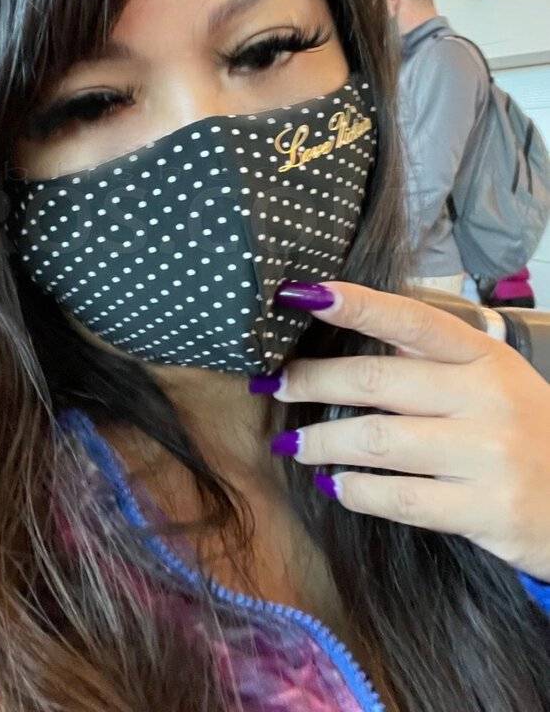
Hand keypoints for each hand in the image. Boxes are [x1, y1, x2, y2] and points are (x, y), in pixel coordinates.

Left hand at [261, 280, 549, 581]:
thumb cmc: (525, 428)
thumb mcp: (493, 378)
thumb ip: (431, 358)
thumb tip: (347, 334)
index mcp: (484, 355)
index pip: (410, 320)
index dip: (352, 305)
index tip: (299, 294)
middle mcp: (487, 397)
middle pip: (375, 382)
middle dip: (312, 382)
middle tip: (278, 386)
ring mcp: (489, 455)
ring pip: (377, 442)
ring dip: (321, 441)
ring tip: (294, 444)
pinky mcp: (487, 509)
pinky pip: (399, 498)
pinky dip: (355, 491)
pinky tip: (336, 486)